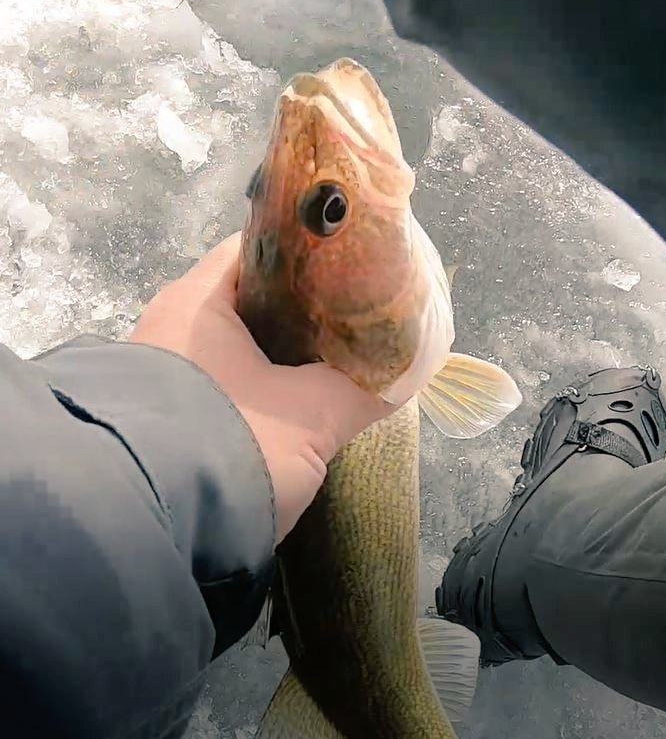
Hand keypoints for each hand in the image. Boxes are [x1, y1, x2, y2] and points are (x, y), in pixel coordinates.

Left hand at [129, 231, 394, 543]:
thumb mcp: (311, 417)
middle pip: (245, 299)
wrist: (150, 528)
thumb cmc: (232, 442)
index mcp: (196, 302)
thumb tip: (403, 378)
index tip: (350, 269)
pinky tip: (287, 406)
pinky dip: (252, 388)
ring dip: (276, 356)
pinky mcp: (158, 414)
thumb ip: (362, 392)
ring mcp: (158, 371)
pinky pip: (217, 383)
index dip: (307, 253)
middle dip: (299, 312)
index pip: (256, 249)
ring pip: (231, 346)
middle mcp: (168, 325)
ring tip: (328, 364)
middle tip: (349, 323)